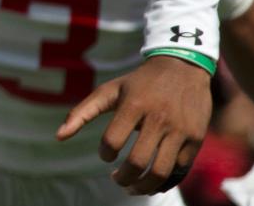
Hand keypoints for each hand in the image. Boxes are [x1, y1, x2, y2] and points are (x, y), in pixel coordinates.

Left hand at [56, 55, 212, 194]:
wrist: (181, 66)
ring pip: (160, 172)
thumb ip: (82, 112)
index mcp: (133, 104)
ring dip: (143, 187)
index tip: (105, 155)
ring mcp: (179, 129)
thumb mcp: (110, 90)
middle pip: (137, 162)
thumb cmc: (139, 82)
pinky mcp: (195, 138)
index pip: (112, 141)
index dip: (105, 154)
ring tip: (133, 187)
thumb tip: (58, 136)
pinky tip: (152, 182)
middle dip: (123, 178)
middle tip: (117, 179)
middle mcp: (158, 117)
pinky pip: (179, 171)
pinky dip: (164, 182)